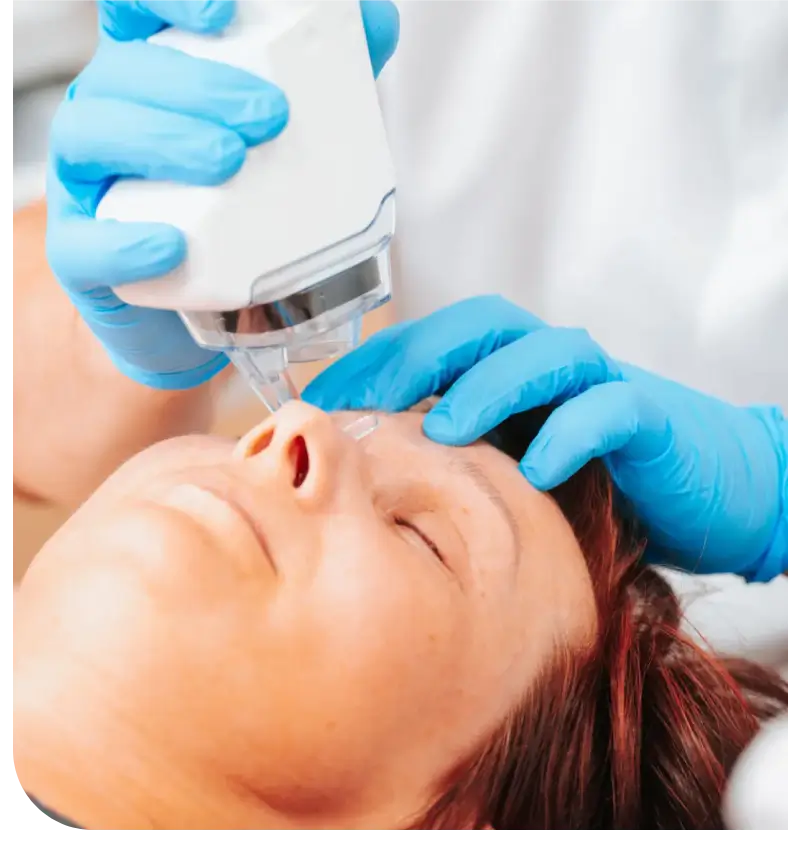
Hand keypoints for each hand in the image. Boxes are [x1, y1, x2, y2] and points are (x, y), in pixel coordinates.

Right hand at [47, 0, 399, 389]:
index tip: (223, 12)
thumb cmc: (245, 210)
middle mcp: (111, 120)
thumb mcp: (288, 140)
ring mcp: (89, 186)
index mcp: (154, 80)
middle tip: (269, 114)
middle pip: (124, 75)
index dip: (166, 0)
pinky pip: (83, 245)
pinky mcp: (83, 255)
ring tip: (229, 161)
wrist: (219, 310)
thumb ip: (327, 82)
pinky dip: (123, 243)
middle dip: (196, 85)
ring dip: (162, 141)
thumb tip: (379, 24)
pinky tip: (171, 244)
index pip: (135, 12)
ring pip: (90, 139)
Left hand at [304, 296, 786, 579]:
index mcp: (504, 371)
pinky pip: (609, 409)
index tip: (321, 401)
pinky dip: (572, 431)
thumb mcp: (504, 471)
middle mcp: (546, 364)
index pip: (430, 345)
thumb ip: (451, 463)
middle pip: (479, 328)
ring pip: (544, 354)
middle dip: (417, 358)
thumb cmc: (590, 482)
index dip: (373, 364)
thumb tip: (364, 484)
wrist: (701, 494)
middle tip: (366, 403)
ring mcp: (599, 383)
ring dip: (490, 387)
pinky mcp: (649, 419)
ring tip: (446, 431)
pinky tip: (538, 471)